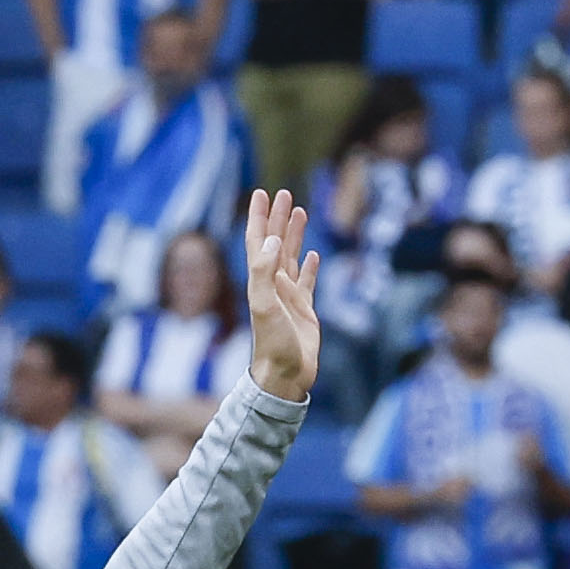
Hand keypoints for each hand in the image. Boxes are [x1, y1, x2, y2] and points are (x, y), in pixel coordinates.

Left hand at [238, 181, 318, 400]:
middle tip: (284, 194)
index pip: (259, 241)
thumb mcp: (265, 305)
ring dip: (292, 235)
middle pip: (274, 244)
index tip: (262, 194)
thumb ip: (265, 272)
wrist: (285, 374)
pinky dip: (308, 266)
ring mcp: (287, 296)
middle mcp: (272, 284)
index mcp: (260, 281)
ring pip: (290, 257)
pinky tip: (311, 254)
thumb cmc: (273, 343)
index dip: (260, 218)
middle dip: (277, 219)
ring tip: (298, 212)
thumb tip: (272, 240)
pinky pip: (306, 281)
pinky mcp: (303, 310)